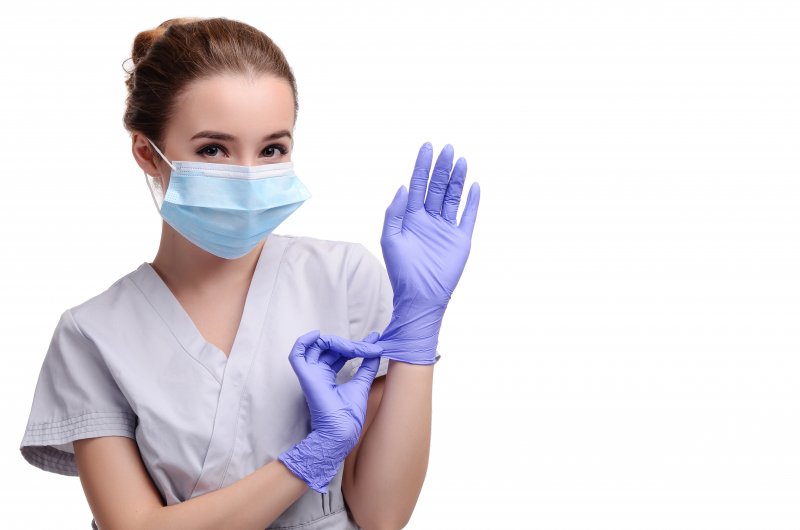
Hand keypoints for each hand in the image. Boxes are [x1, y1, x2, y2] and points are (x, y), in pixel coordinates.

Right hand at [278, 330, 382, 492]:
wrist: (342, 431)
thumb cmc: (349, 415)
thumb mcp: (361, 384)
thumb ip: (367, 366)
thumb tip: (376, 350)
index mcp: (328, 378)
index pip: (339, 353)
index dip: (355, 344)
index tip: (374, 339)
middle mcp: (318, 374)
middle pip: (329, 348)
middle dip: (349, 344)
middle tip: (369, 347)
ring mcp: (311, 374)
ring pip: (316, 347)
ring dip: (335, 341)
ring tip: (352, 347)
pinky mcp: (306, 376)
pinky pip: (297, 354)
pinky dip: (303, 341)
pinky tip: (317, 335)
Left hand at [377, 142, 479, 363]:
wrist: (420, 297)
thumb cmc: (401, 271)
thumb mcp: (391, 239)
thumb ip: (395, 212)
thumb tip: (404, 187)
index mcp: (411, 217)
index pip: (418, 185)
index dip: (422, 166)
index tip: (427, 147)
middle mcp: (429, 220)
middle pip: (437, 187)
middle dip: (442, 168)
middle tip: (447, 148)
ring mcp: (446, 229)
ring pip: (453, 197)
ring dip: (457, 179)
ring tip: (461, 160)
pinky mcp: (460, 240)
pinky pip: (468, 217)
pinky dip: (472, 202)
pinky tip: (474, 186)